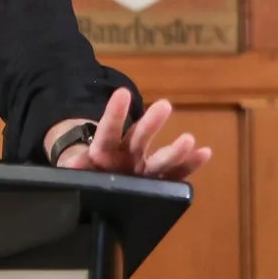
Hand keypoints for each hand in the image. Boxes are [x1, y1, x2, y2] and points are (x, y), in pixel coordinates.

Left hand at [48, 89, 211, 180]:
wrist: (97, 185)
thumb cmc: (85, 173)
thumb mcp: (74, 171)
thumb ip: (74, 168)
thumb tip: (72, 165)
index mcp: (103, 150)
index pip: (108, 129)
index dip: (114, 113)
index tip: (123, 93)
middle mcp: (127, 154)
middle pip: (139, 137)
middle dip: (150, 123)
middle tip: (165, 105)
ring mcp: (144, 167)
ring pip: (160, 157)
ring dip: (175, 149)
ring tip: (189, 139)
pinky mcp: (156, 182)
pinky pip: (174, 175)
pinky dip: (189, 165)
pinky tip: (205, 153)